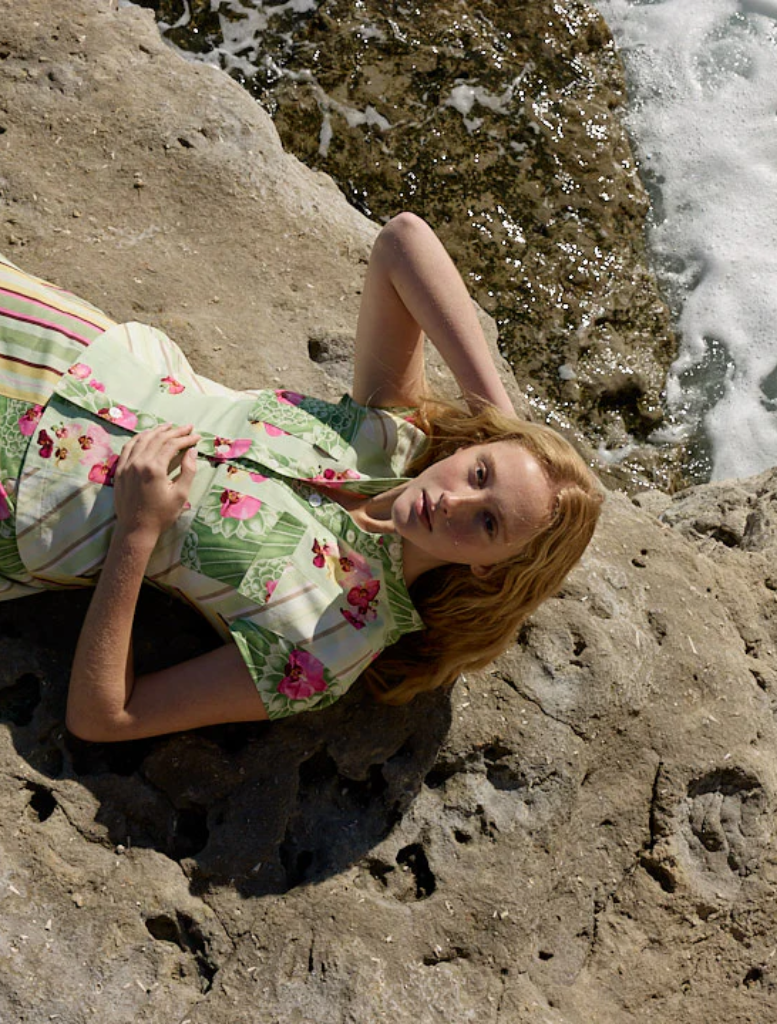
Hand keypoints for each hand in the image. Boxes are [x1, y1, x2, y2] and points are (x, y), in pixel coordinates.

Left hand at [113, 423, 199, 542]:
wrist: (136, 529)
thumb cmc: (161, 515)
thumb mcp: (180, 495)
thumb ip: (188, 470)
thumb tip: (192, 451)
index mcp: (154, 468)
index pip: (171, 445)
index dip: (185, 438)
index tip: (196, 436)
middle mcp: (139, 462)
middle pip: (157, 439)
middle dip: (174, 431)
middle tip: (187, 428)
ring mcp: (127, 465)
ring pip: (142, 440)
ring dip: (156, 431)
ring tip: (168, 427)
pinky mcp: (120, 470)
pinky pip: (128, 447)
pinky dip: (139, 438)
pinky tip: (146, 436)